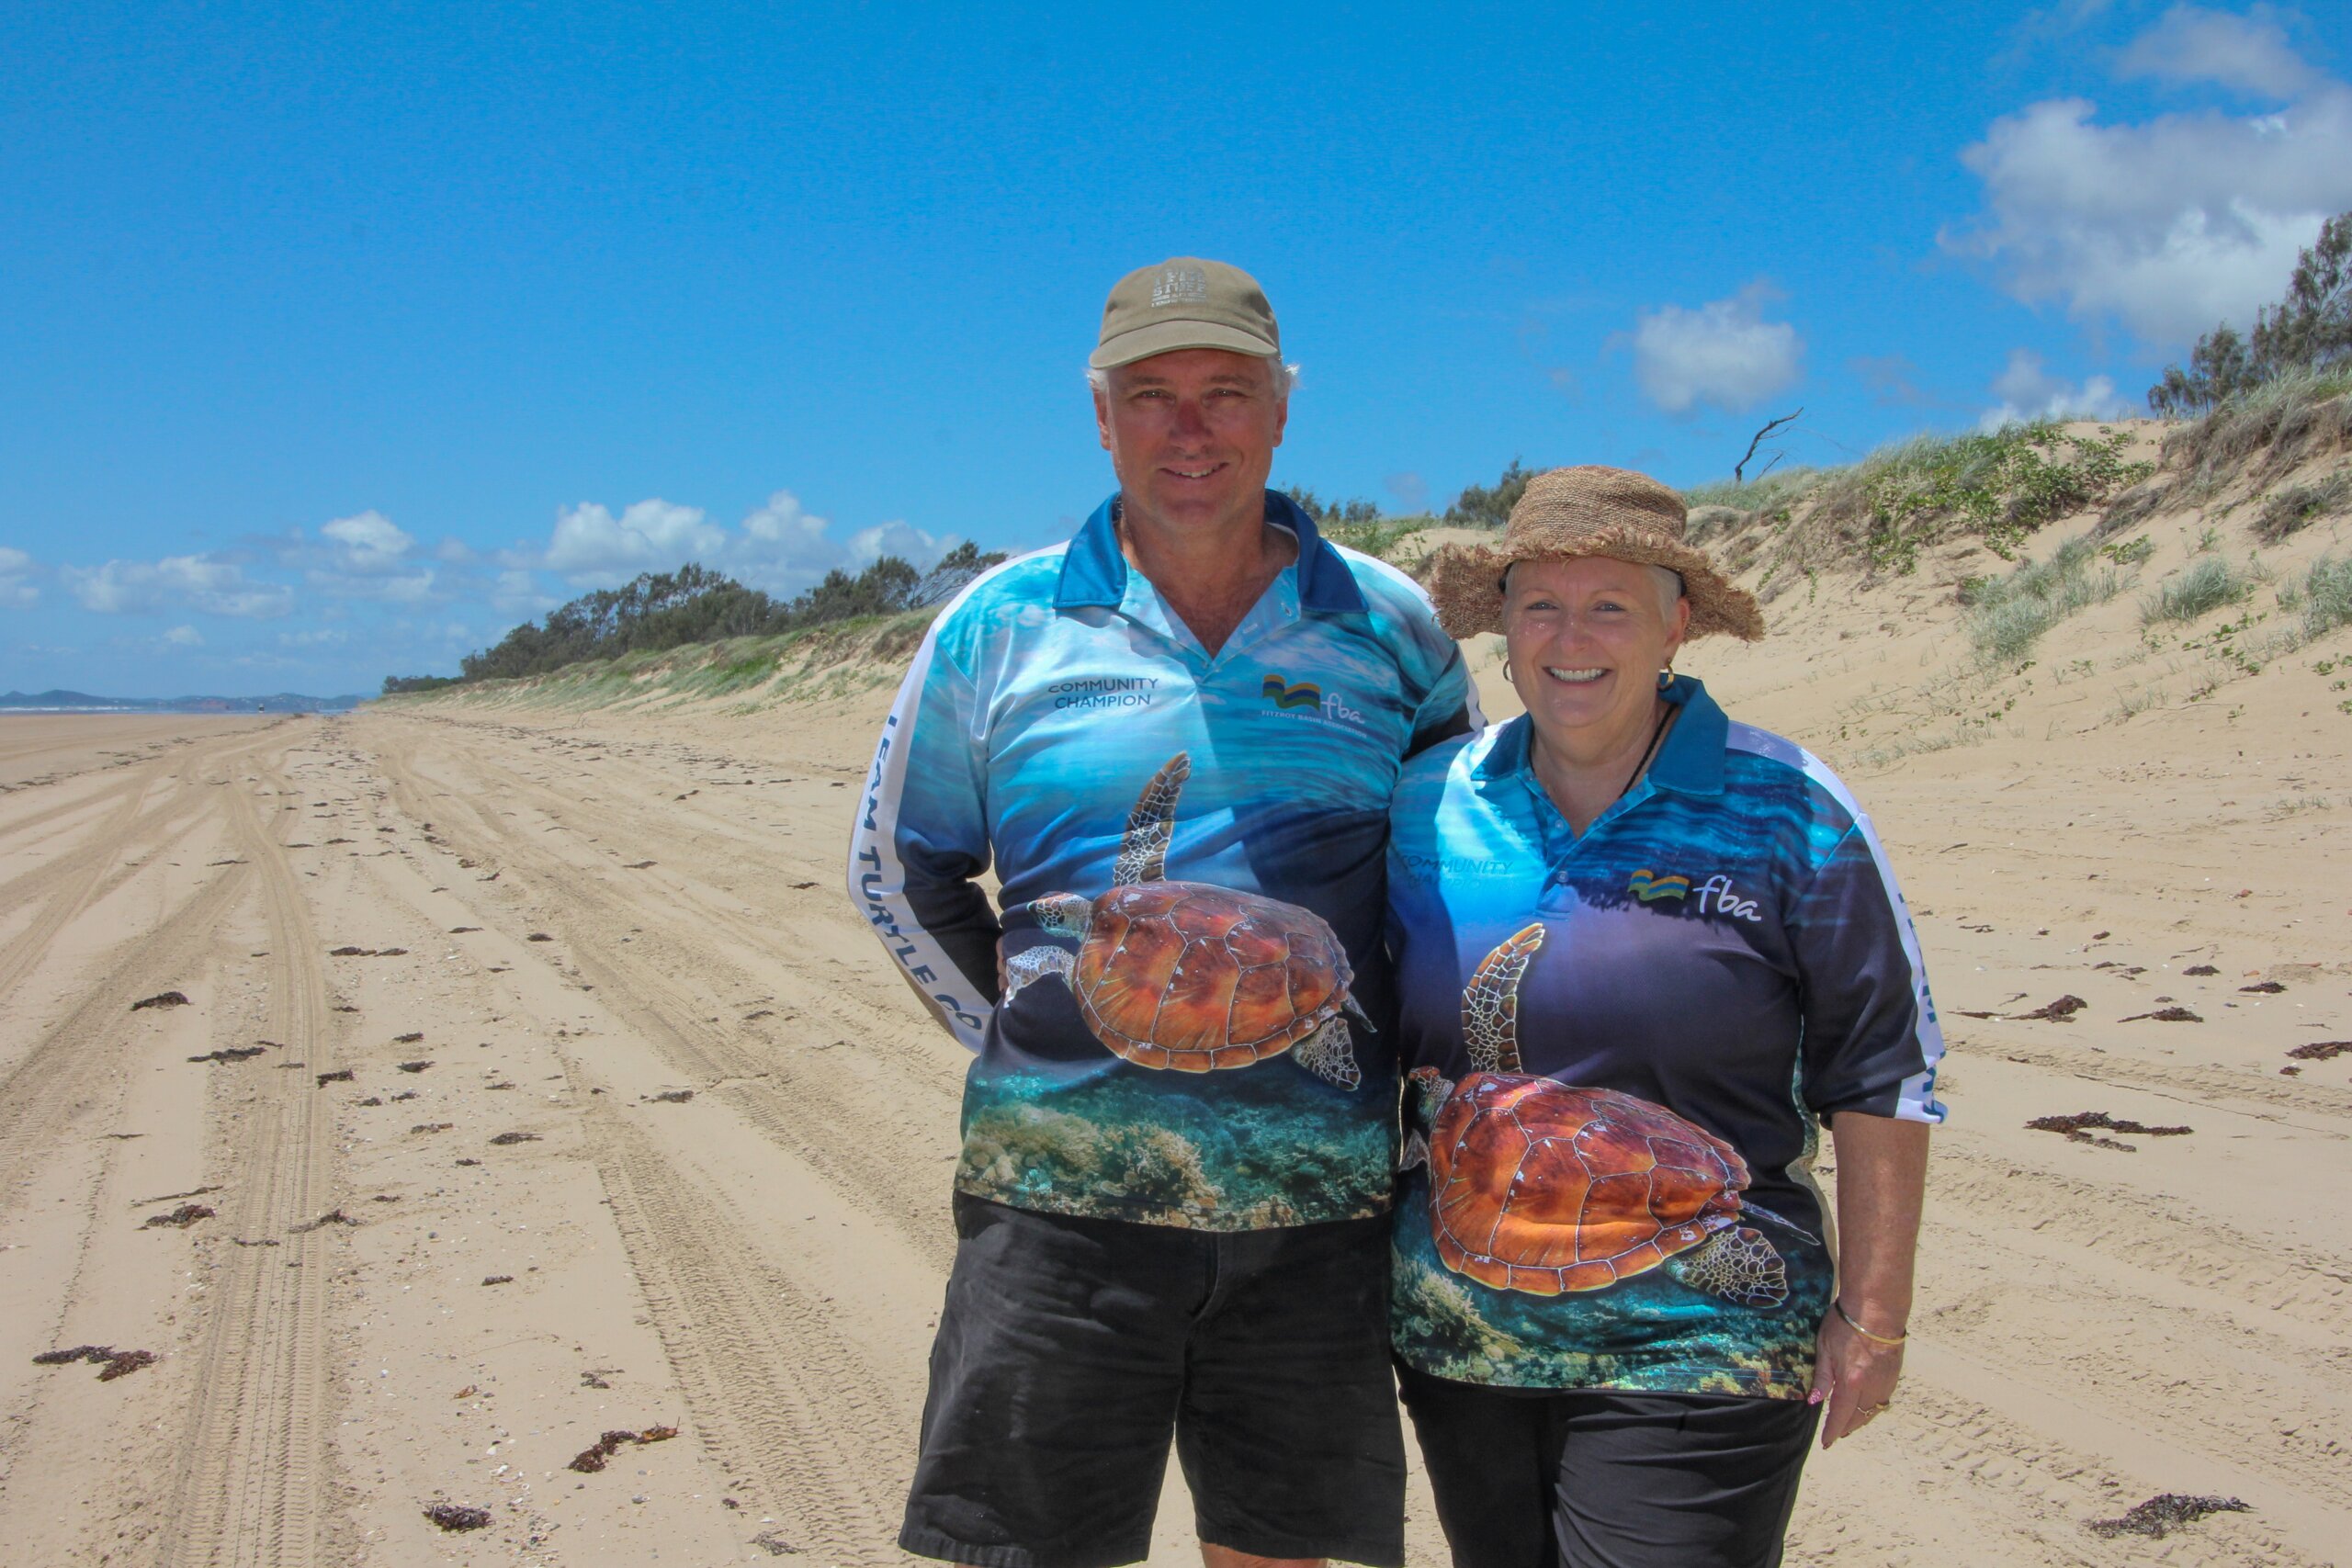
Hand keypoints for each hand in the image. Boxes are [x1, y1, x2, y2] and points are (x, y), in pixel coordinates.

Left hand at [1810, 1305, 1904, 1449]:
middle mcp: (1871, 1387)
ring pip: (1874, 1410)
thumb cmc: (1845, 1324)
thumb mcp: (1824, 1348)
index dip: (1832, 1431)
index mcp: (1852, 1382)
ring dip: (1861, 1419)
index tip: (1826, 1443)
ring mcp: (1886, 1381)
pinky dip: (1873, 1407)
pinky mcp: (1894, 1373)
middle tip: (1836, 1434)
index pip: (1841, 1416)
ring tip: (1850, 1424)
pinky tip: (1867, 1406)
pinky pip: (1883, 1399)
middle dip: (1846, 1428)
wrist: (1877, 1308)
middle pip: (1859, 1417)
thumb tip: (1814, 1401)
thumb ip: (1821, 1377)